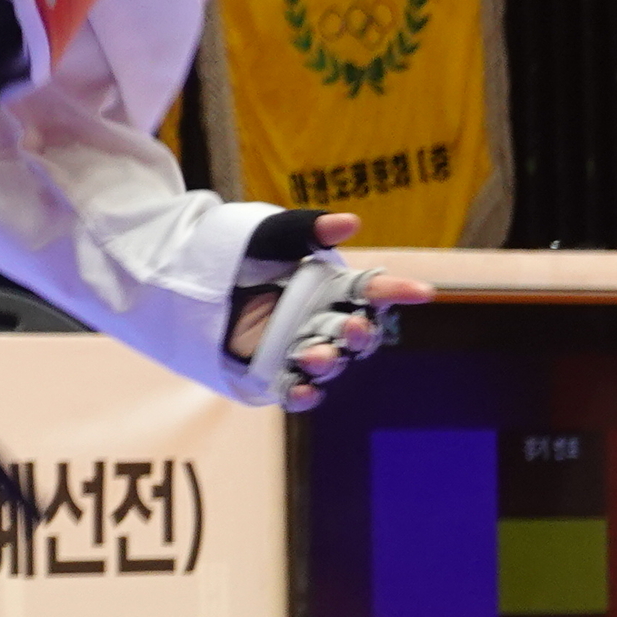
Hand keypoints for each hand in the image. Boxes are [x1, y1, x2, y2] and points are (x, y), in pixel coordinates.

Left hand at [223, 215, 435, 401]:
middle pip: (356, 333)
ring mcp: (301, 347)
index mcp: (332, 286)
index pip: (373, 290)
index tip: (422, 292)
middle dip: (359, 333)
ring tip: (315, 355)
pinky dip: (302, 394)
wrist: (194, 279)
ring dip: (328, 361)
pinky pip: (296, 388)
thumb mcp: (271, 235)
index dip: (397, 290)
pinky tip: (302, 390)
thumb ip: (307, 230)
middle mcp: (324, 319)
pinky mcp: (276, 372)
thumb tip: (351, 222)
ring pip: (329, 362)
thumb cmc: (241, 252)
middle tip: (352, 327)